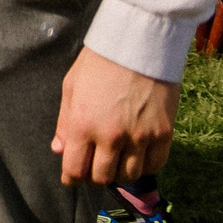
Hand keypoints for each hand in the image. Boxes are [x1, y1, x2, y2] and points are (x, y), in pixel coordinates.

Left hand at [51, 48, 176, 186]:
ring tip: (116, 162)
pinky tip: (138, 156)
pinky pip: (155, 166)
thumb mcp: (71, 87)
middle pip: (101, 177)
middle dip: (94, 177)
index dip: (71, 179)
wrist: (137, 44)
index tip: (72, 178)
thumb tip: (59, 149)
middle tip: (94, 168)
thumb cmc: (99, 62)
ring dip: (120, 174)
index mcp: (82, 123)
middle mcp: (110, 135)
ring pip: (128, 176)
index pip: (74, 169)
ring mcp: (139, 137)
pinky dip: (145, 166)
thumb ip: (64, 122)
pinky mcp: (163, 134)